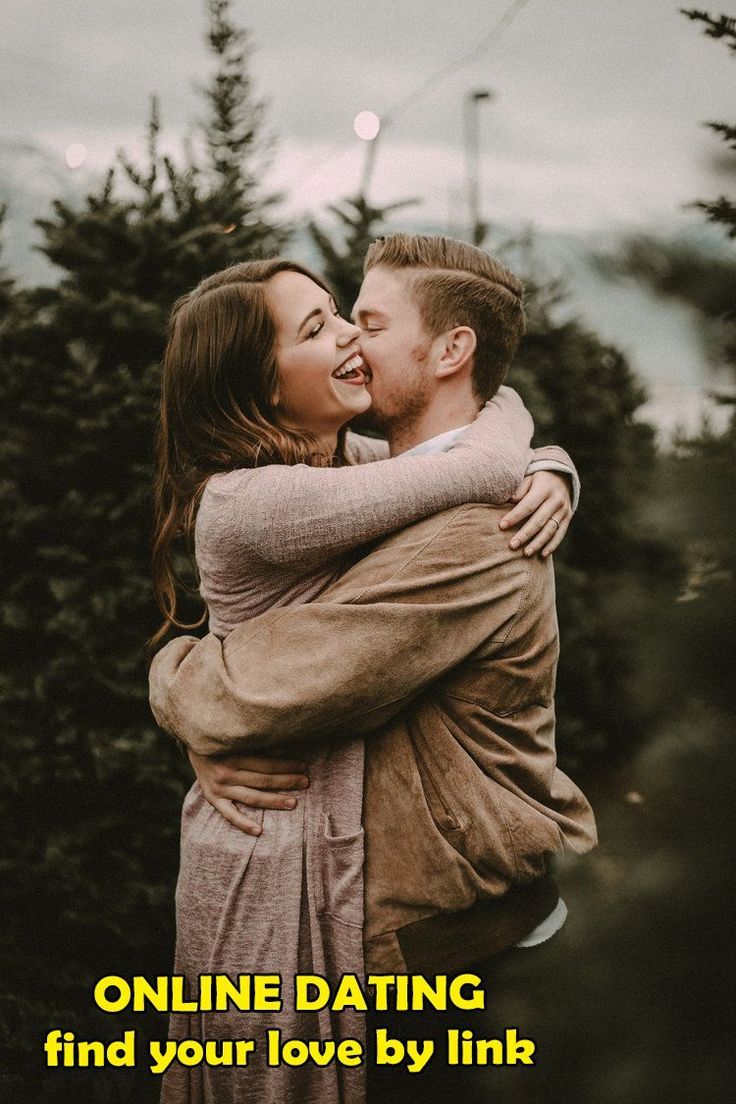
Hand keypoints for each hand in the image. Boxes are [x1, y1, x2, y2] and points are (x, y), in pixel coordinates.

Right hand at [188, 749, 308, 834]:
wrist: (193, 745)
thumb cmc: (222, 740)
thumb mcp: (238, 739)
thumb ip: (259, 746)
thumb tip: (286, 749)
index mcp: (234, 755)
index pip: (266, 764)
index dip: (286, 765)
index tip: (303, 766)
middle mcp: (226, 773)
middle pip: (262, 780)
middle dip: (286, 782)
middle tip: (305, 782)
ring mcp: (219, 788)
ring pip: (251, 797)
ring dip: (274, 801)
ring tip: (293, 803)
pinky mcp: (212, 799)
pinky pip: (229, 815)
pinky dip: (243, 824)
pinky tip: (259, 831)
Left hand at [499, 471, 571, 556]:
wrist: (562, 476)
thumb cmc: (537, 479)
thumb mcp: (529, 477)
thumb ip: (520, 489)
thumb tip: (511, 500)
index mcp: (544, 488)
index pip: (528, 505)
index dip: (515, 516)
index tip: (501, 526)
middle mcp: (556, 500)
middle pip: (539, 520)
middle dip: (525, 534)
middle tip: (512, 545)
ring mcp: (564, 510)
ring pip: (550, 530)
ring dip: (537, 543)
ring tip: (525, 553)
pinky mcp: (568, 518)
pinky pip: (560, 534)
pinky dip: (552, 545)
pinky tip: (542, 554)